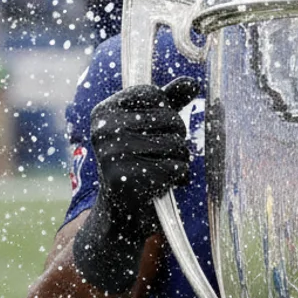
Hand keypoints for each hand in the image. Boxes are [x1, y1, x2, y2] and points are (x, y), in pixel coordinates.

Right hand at [89, 77, 199, 239]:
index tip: (153, 130)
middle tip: (160, 155)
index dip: (166, 112)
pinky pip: (176, 168)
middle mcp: (104, 130)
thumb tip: (192, 82)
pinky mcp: (128, 180)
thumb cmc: (138, 163)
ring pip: (176, 144)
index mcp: (104, 112)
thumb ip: (168, 102)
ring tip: (161, 170)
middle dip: (176, 137)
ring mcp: (114, 155)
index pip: (155, 95)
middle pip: (170, 119)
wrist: (120, 215)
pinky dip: (178, 177)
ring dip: (179, 159)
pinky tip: (163, 185)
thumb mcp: (149, 127)